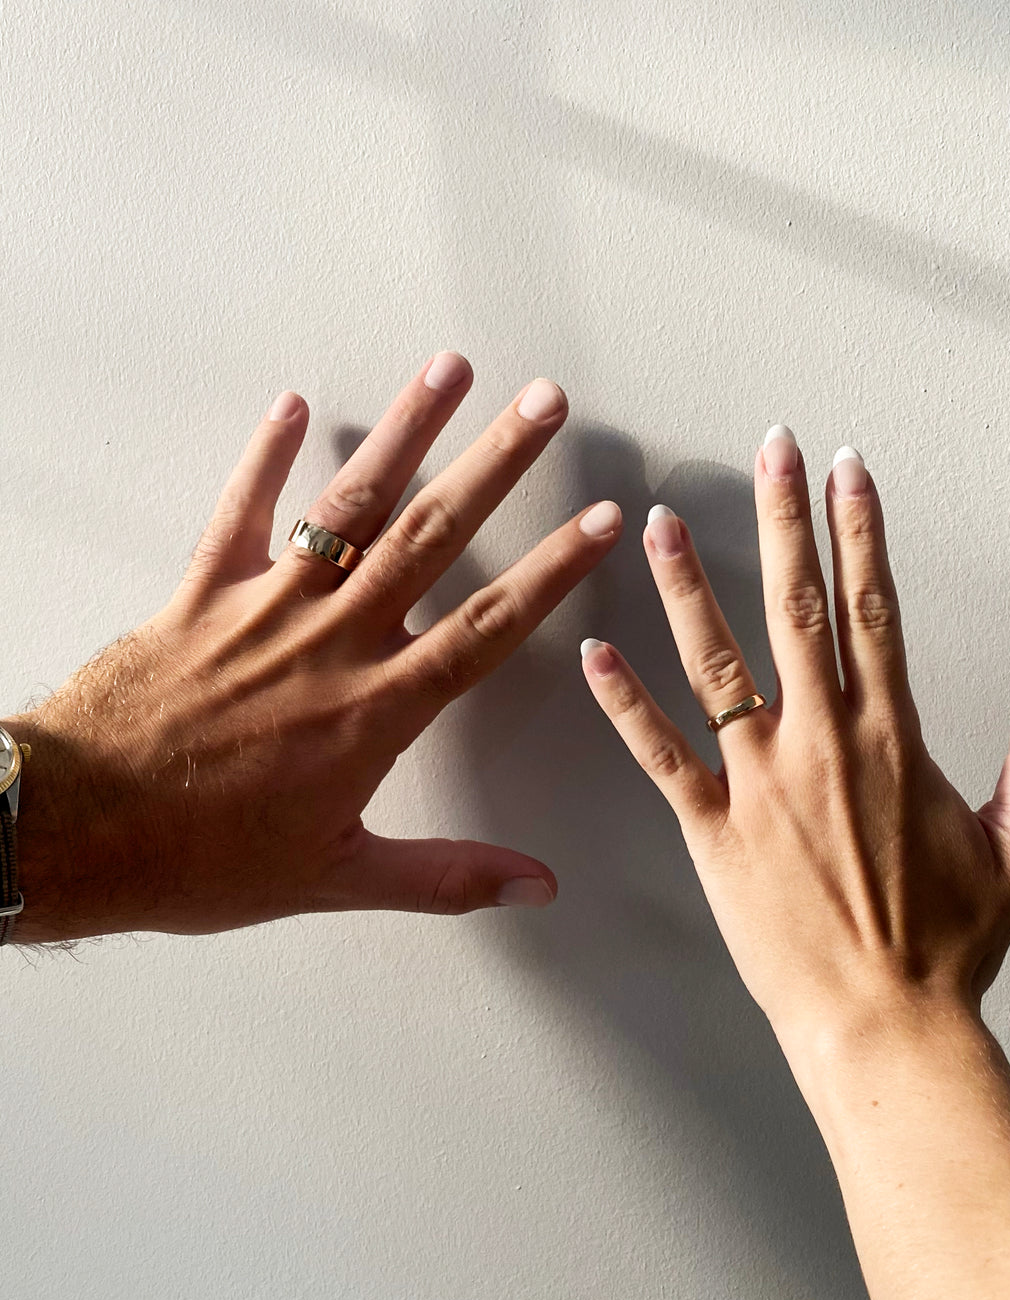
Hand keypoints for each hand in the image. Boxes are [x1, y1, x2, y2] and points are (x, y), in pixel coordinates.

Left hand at [9, 354, 622, 941]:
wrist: (76, 830)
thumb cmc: (200, 859)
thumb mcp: (336, 879)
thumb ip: (444, 877)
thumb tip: (535, 886)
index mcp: (375, 710)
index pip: (488, 624)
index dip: (553, 570)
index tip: (601, 520)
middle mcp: (332, 641)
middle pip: (432, 535)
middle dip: (497, 463)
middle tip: (544, 402)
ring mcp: (265, 607)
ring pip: (350, 504)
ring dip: (405, 430)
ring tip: (449, 370)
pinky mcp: (200, 593)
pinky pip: (239, 510)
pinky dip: (265, 455)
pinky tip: (294, 405)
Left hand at [581, 427, 1009, 1044]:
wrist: (885, 1023)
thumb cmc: (949, 946)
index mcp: (893, 739)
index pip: (873, 608)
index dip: (860, 532)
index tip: (847, 472)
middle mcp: (822, 744)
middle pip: (797, 608)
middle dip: (784, 520)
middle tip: (768, 451)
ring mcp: (760, 784)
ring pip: (717, 664)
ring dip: (688, 587)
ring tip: (661, 522)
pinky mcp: (712, 831)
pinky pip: (660, 754)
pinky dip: (624, 702)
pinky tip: (596, 651)